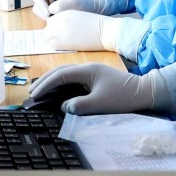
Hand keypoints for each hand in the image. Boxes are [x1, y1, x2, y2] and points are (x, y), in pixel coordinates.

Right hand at [29, 63, 154, 114]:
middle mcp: (88, 68)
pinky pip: (73, 80)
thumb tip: (63, 106)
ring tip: (39, 91)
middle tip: (31, 93)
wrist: (144, 92)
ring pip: (66, 74)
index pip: (61, 75)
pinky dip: (62, 85)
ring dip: (52, 82)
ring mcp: (92, 73)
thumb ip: (79, 105)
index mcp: (88, 70)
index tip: (34, 95)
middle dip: (45, 81)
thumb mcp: (100, 104)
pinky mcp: (95, 79)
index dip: (46, 85)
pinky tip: (57, 93)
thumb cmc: (123, 97)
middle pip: (60, 71)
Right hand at [30, 0, 98, 18]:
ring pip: (41, 15)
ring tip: (62, 19)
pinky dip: (53, 23)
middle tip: (55, 18)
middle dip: (44, 14)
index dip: (40, 4)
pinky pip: (47, 20)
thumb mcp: (73, 1)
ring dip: (49, 19)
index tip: (49, 12)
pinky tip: (63, 22)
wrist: (91, 8)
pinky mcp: (54, 15)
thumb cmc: (83, 1)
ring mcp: (50, 7)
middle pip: (37, 7)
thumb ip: (62, 4)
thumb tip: (51, 10)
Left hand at [43, 11, 120, 51]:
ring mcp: (59, 32)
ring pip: (46, 36)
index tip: (62, 31)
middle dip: (52, 32)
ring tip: (63, 42)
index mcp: (64, 13)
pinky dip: (55, 46)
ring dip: (52, 39)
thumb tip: (60, 29)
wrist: (104, 31)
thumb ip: (67, 20)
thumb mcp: (79, 16)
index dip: (55, 26)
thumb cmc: (96, 25)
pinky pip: (51, 45)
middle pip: (47, 28)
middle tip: (62, 37)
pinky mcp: (62, 43)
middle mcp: (59, 21)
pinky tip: (65, 46)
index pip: (51, 20)